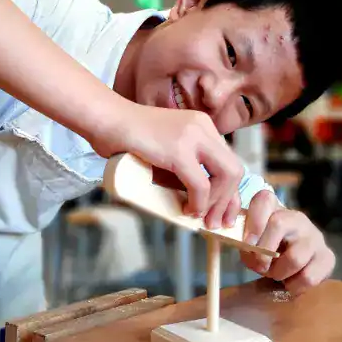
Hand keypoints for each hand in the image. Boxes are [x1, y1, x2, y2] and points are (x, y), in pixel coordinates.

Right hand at [93, 103, 243, 229]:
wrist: (105, 118)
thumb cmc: (125, 136)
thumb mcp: (164, 146)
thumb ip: (180, 163)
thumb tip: (193, 198)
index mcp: (202, 125)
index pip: (230, 161)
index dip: (229, 191)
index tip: (221, 211)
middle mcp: (203, 127)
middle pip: (235, 169)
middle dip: (229, 201)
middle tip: (216, 222)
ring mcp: (193, 136)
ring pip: (227, 176)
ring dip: (217, 204)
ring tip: (202, 219)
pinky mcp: (178, 150)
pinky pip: (202, 184)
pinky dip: (200, 203)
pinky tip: (189, 210)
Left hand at [240, 190, 334, 295]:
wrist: (292, 266)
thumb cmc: (265, 249)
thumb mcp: (250, 243)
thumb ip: (245, 243)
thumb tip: (249, 250)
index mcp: (274, 208)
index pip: (264, 199)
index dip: (253, 221)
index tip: (247, 243)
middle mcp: (296, 218)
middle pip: (278, 224)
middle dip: (263, 253)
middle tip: (260, 267)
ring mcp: (315, 236)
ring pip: (295, 257)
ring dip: (279, 273)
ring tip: (276, 275)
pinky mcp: (328, 257)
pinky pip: (309, 277)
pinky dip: (294, 286)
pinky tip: (290, 283)